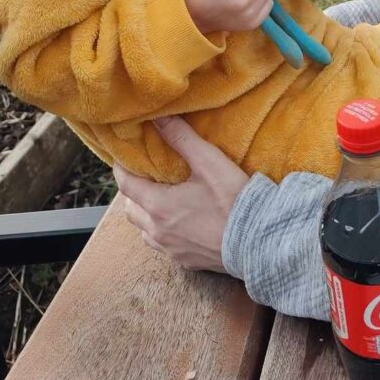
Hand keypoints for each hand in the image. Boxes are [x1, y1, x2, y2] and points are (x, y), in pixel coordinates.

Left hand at [114, 115, 248, 271]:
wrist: (258, 240)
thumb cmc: (232, 199)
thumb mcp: (208, 162)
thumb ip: (181, 138)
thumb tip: (158, 117)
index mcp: (158, 206)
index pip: (125, 185)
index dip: (121, 169)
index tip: (124, 158)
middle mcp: (158, 231)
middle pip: (131, 210)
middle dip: (133, 193)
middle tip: (145, 177)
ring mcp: (171, 250)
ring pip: (145, 231)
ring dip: (147, 215)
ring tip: (162, 200)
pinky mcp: (187, 261)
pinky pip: (165, 246)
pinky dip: (165, 232)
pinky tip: (182, 223)